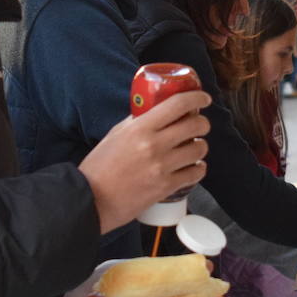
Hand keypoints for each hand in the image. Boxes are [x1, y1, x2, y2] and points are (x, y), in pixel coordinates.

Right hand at [79, 90, 210, 233]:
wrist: (92, 199)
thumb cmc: (100, 166)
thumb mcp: (116, 134)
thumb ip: (137, 122)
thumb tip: (155, 111)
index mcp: (140, 128)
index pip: (178, 104)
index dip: (196, 98)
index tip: (203, 98)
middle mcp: (154, 145)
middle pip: (195, 125)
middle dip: (202, 123)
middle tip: (198, 125)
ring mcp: (162, 167)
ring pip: (199, 149)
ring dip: (200, 146)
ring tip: (193, 148)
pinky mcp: (166, 187)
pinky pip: (195, 173)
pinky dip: (198, 168)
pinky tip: (193, 167)